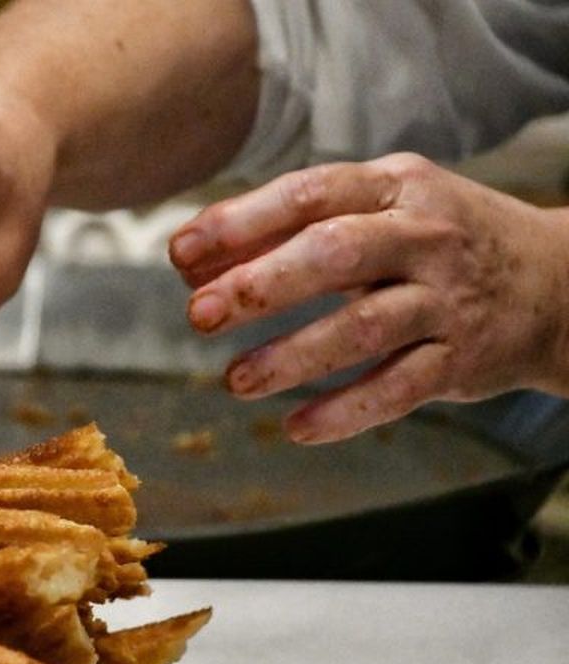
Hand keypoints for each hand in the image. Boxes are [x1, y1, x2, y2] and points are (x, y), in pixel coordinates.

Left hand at [169, 152, 568, 443]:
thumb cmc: (435, 242)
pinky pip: (400, 388)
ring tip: (236, 381)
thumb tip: (191, 263)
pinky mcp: (461, 359)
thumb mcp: (374, 214)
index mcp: (393, 188)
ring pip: (365, 327)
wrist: (556, 283)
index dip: (240, 222)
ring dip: (294, 355)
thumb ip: (284, 233)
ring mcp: (446, 298)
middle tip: (200, 315)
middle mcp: (424, 236)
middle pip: (335, 254)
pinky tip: (296, 427)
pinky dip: (347, 411)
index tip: (181, 251)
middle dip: (262, 284)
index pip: (308, 194)